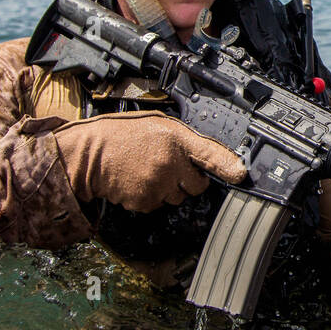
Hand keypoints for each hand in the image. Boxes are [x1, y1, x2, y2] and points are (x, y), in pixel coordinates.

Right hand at [53, 110, 246, 210]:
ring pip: (179, 197)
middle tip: (170, 165)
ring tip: (150, 170)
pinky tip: (139, 181)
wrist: (90, 154)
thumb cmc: (123, 135)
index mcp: (174, 137)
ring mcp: (157, 185)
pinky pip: (160, 204)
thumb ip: (185, 140)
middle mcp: (169, 162)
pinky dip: (153, 196)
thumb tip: (209, 156)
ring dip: (170, 189)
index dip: (227, 166)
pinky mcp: (145, 202)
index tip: (240, 174)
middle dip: (189, 179)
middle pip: (197, 185)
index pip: (209, 153)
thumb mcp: (158, 125)